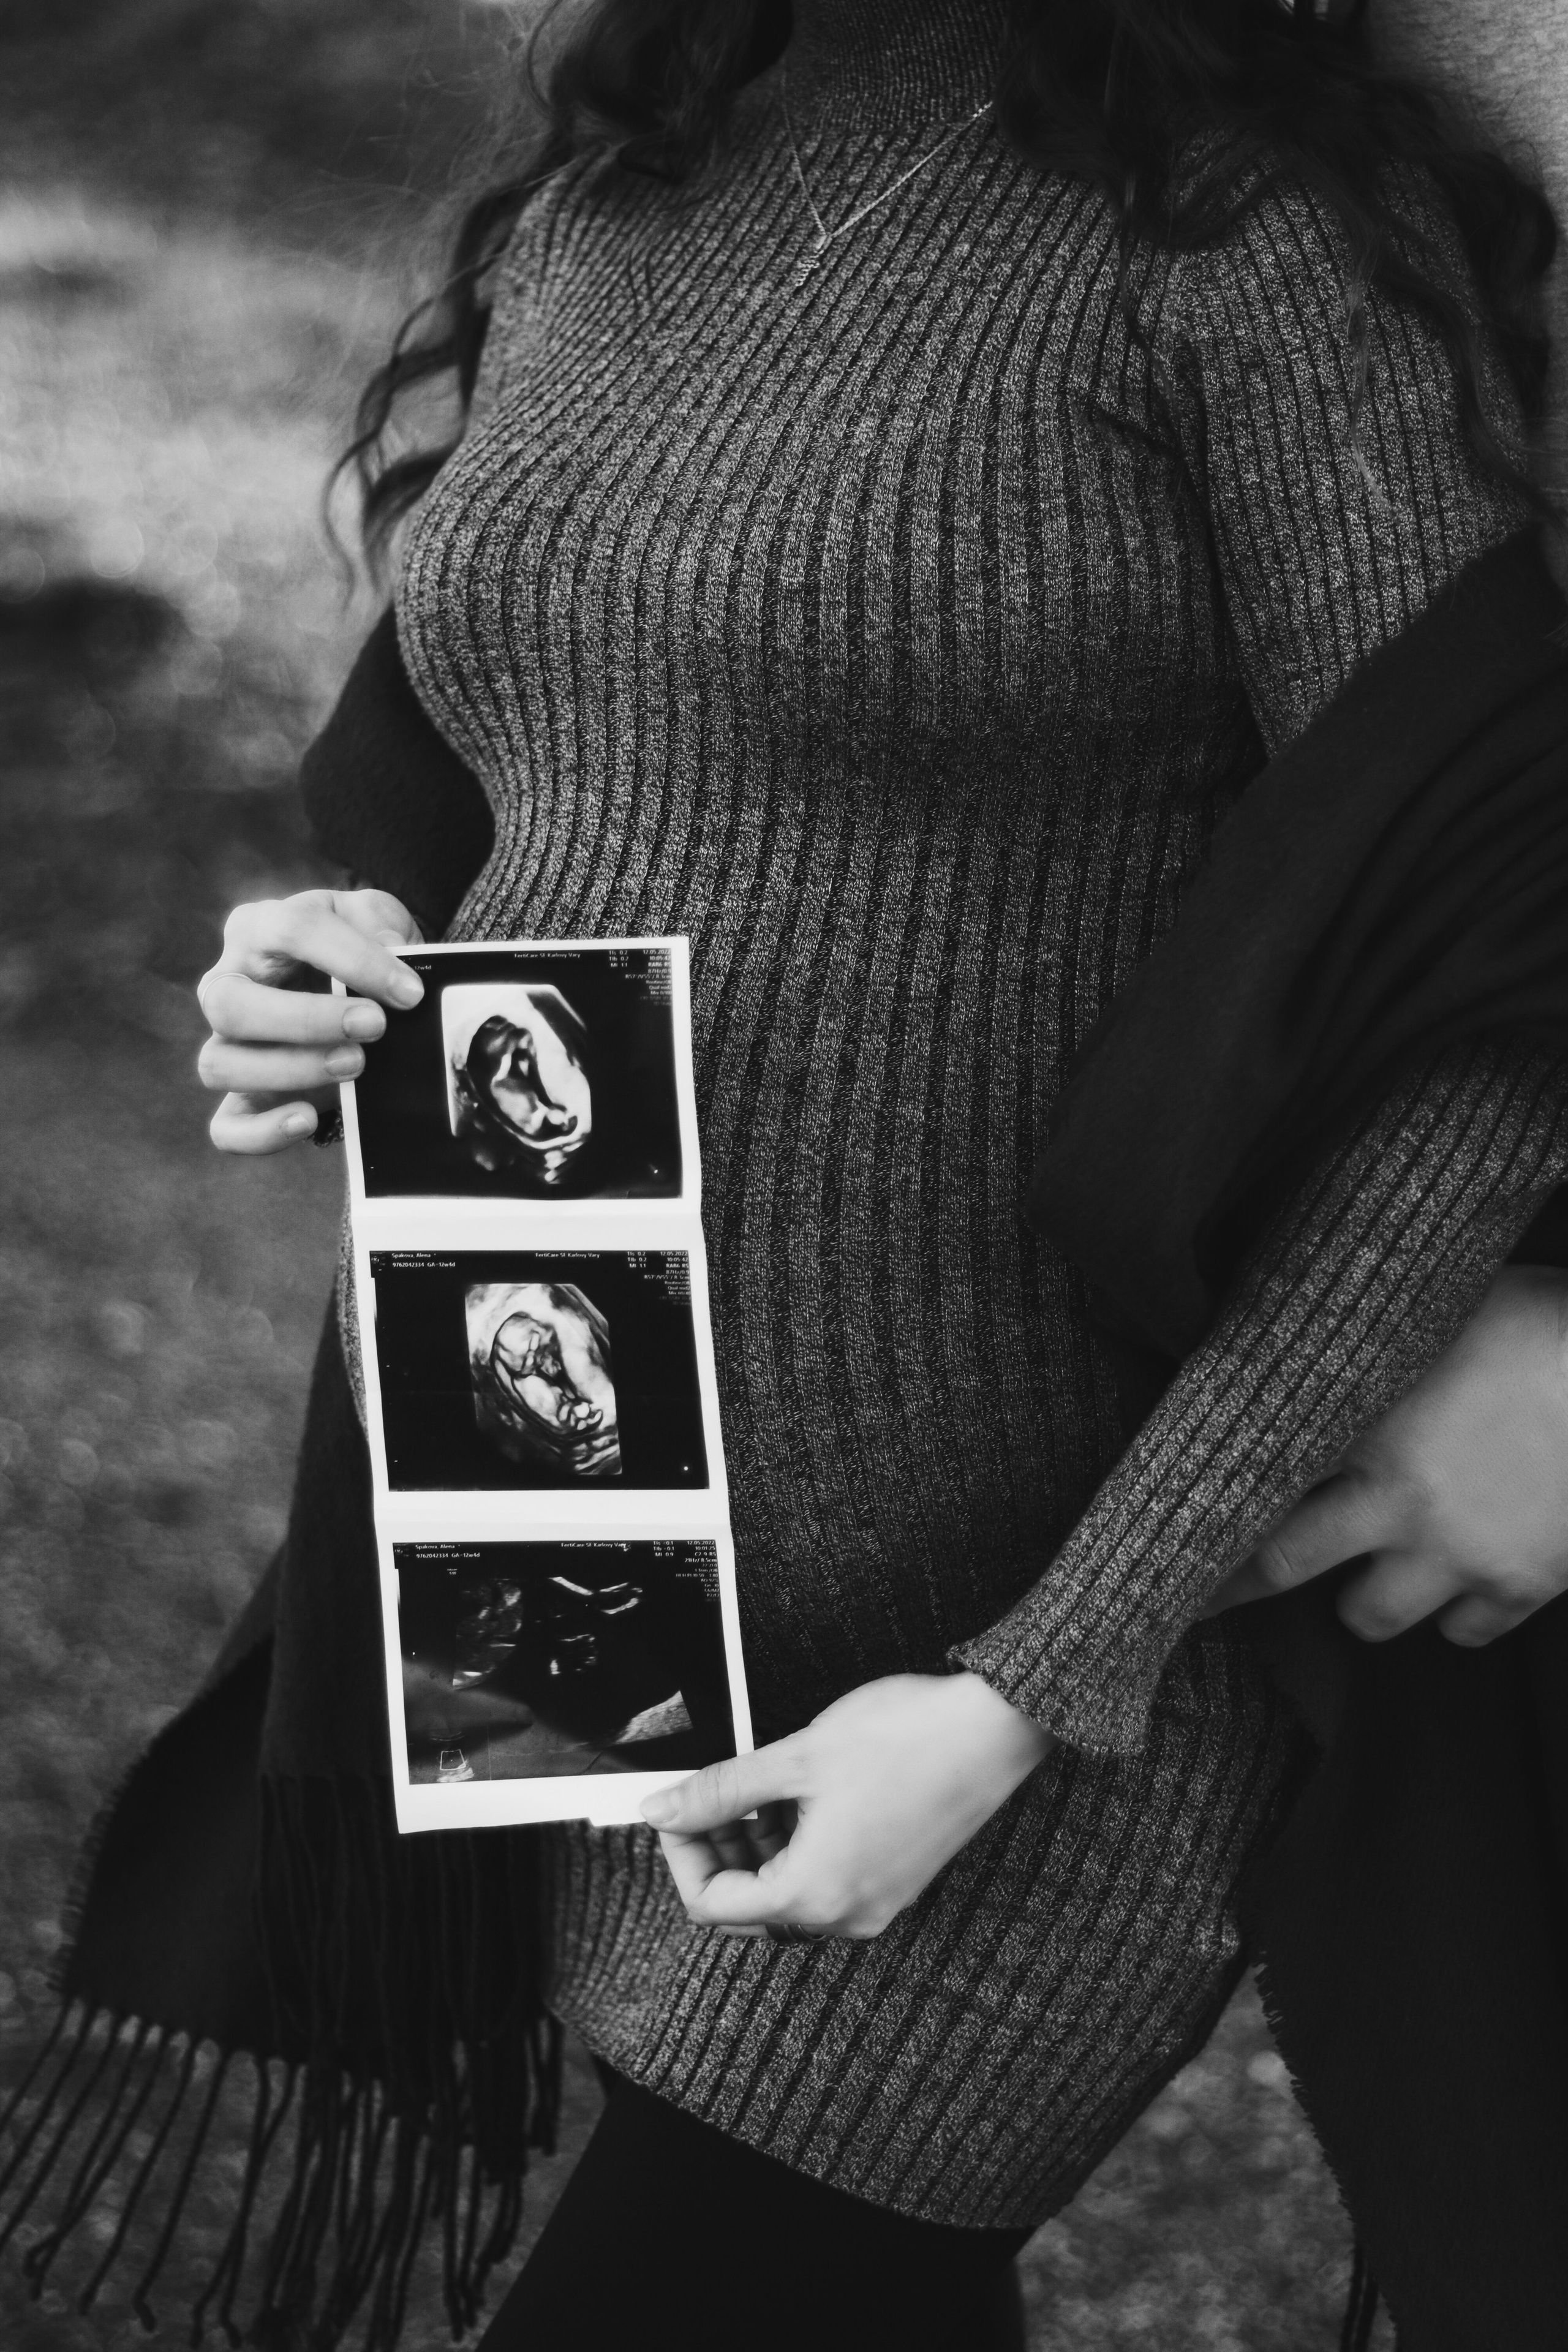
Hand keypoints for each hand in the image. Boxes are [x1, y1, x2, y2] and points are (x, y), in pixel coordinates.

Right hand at [197, 888, 423, 1153]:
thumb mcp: (374, 918)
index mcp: (258, 929)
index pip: (290, 930)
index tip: (409, 991)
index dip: (353, 959)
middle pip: (228, 1004)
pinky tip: (307, 1120)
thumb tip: (390, 950)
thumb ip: (378, 923)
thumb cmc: (361, 948)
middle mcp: (228, 985)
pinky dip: (261, 1133)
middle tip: (374, 1026)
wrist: (364, 992)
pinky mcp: (244, 1098)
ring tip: (355, 1065)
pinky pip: (227, 1127)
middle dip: (306, 1019)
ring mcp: (229, 1045)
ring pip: (219, 1064)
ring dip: (290, 1070)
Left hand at [641, 1671, 1053, 1940]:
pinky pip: (822, 1883)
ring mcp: (873, 1904)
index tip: (677, 1807)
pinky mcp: (893, 1883)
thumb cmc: (908, 1738)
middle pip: (746, 1908)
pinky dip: (795, 1846)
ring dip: (755, 1845)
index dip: (681, 1852)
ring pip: (784, 1895)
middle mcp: (845, 1916)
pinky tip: (796, 1795)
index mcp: (816, 1895)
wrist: (994, 1728)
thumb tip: (663, 1808)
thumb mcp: (794, 1758)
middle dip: (717, 1849)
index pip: (711, 1905)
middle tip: (710, 1794)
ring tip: (758, 1784)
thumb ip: (719, 1790)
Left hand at [1208, 1265, 1567, 1646]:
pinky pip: (1464, 1631)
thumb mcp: (1441, 1307)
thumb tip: (1301, 1329)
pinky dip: (1457, 1613)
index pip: (1252, 1478)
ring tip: (1368, 1571)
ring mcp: (1458, 1552)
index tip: (1158, 1533)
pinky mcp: (1521, 1585)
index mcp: (1363, 1420)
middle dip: (1234, 1586)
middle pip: (1282, 1566)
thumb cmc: (1544, 1324)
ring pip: (1371, 1616)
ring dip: (1363, 1599)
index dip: (1204, 1509)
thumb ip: (1368, 1339)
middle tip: (1196, 1602)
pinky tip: (1460, 1580)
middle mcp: (1396, 1499)